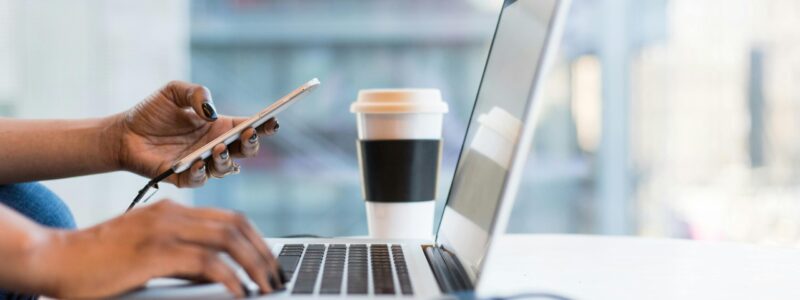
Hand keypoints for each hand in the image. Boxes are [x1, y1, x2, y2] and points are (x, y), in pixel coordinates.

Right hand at [32, 200, 282, 297]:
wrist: (55, 259)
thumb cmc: (99, 262)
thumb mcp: (149, 252)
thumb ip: (182, 256)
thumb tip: (220, 274)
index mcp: (172, 211)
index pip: (230, 217)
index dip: (257, 239)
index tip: (270, 261)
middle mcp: (172, 214)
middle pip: (236, 225)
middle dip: (264, 252)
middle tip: (277, 277)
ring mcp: (164, 230)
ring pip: (228, 240)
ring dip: (255, 264)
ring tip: (266, 287)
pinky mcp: (155, 252)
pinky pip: (207, 263)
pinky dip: (231, 278)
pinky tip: (240, 292)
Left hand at [114, 81, 278, 186]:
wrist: (123, 133)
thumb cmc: (151, 112)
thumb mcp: (174, 91)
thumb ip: (196, 93)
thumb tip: (211, 112)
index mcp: (219, 127)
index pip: (249, 127)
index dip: (264, 125)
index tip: (272, 120)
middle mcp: (215, 147)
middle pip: (245, 151)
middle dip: (251, 144)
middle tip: (248, 134)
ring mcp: (201, 164)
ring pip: (226, 169)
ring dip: (227, 159)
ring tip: (219, 148)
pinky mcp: (183, 178)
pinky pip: (199, 180)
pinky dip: (201, 172)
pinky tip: (198, 161)